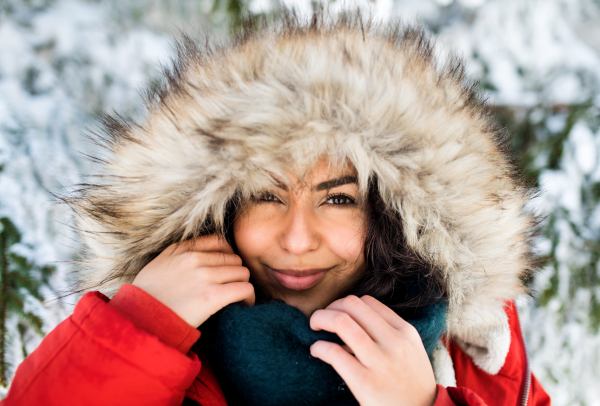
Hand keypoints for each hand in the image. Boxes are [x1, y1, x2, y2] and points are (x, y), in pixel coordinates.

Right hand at [132, 234, 254, 327]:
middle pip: (234, 258)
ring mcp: (205, 276)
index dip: (227, 255)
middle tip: (232, 288)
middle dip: (235, 273)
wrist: (139, 321)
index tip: (227, 269)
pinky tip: (244, 305)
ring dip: (243, 285)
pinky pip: (245, 289)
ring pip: (242, 272)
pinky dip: (249, 297)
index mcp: (182, 249)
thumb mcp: (158, 265)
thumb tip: (195, 256)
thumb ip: (177, 255)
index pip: (219, 241)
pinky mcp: (212, 296)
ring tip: (239, 298)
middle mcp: (195, 259)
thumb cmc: (146, 297)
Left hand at [309, 295, 436, 405]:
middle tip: (321, 319)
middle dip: (330, 307)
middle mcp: (394, 342)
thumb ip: (389, 333)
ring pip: (341, 322)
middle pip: (352, 305)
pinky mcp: (365, 382)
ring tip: (315, 328)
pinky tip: (317, 351)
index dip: (345, 304)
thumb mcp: (411, 351)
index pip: (367, 301)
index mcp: (405, 332)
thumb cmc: (412, 384)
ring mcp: (380, 362)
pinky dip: (319, 347)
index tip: (337, 314)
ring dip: (320, 319)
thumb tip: (352, 320)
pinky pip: (334, 352)